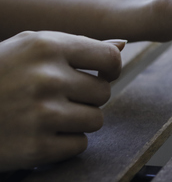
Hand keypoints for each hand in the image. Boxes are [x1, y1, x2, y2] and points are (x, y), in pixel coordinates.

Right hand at [0, 31, 122, 171]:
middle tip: (59, 98)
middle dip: (87, 97)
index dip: (111, 68)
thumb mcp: (28, 47)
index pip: (109, 58)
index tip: (102, 74)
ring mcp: (41, 115)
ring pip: (95, 120)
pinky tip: (41, 134)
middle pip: (103, 92)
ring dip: (78, 121)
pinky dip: (64, 144)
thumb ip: (76, 46)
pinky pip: (78, 145)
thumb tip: (122, 45)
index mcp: (46, 46)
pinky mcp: (36, 148)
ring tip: (48, 115)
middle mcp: (46, 78)